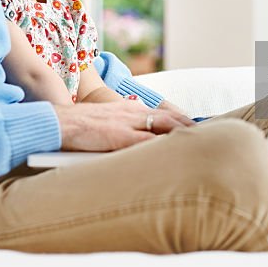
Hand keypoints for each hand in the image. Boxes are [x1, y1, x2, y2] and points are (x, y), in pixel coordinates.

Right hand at [52, 102, 194, 151]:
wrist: (59, 122)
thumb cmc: (78, 127)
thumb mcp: (105, 123)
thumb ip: (123, 130)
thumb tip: (137, 143)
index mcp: (129, 110)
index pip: (164, 113)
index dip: (182, 121)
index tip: (196, 129)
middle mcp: (133, 113)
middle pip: (171, 118)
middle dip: (190, 127)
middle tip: (209, 138)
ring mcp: (128, 124)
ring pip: (165, 127)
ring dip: (184, 136)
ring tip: (201, 146)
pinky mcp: (121, 137)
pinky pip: (148, 142)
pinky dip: (164, 148)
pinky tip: (176, 156)